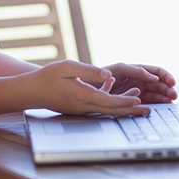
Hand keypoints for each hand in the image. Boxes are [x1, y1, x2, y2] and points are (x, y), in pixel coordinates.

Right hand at [26, 60, 151, 115]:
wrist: (31, 91)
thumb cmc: (47, 77)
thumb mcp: (68, 66)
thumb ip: (89, 71)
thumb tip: (109, 74)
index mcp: (82, 95)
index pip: (108, 100)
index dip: (125, 101)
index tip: (139, 100)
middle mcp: (84, 106)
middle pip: (112, 110)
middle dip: (131, 111)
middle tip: (147, 111)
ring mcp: (82, 110)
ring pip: (107, 111)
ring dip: (124, 108)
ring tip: (139, 104)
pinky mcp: (80, 109)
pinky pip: (99, 108)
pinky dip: (111, 103)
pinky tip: (115, 93)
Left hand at [103, 63, 177, 103]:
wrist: (88, 88)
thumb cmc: (102, 75)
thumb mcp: (120, 69)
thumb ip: (136, 71)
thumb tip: (154, 77)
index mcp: (137, 70)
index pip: (156, 71)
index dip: (166, 76)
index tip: (172, 82)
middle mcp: (139, 80)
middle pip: (159, 83)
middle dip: (168, 88)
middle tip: (174, 95)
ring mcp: (137, 91)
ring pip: (156, 93)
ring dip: (165, 97)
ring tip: (170, 101)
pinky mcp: (134, 101)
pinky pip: (148, 102)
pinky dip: (157, 104)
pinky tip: (163, 106)